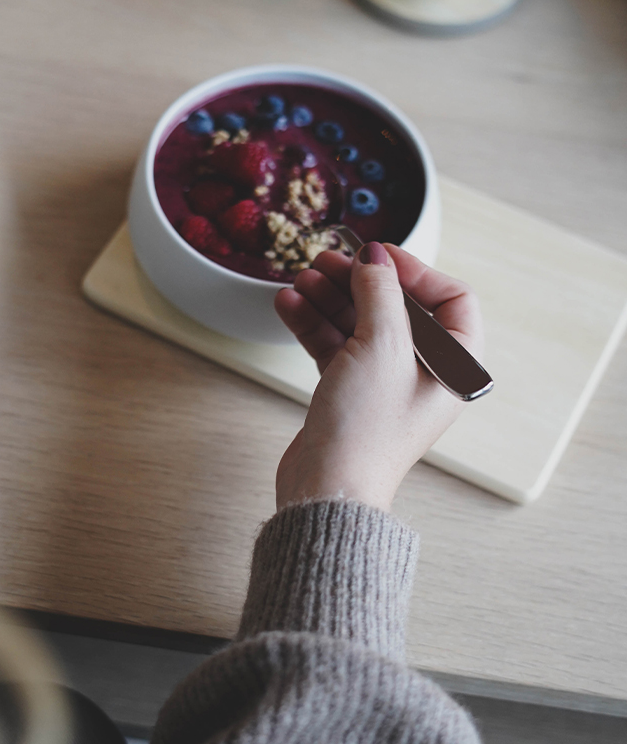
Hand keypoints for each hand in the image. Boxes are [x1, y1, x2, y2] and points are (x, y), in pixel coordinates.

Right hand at [273, 242, 483, 511]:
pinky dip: (314, 325)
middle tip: (328, 261)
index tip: (378, 255)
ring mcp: (385, 384)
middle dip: (360, 282)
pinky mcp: (350, 395)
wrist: (329, 487)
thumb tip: (376, 258)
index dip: (415, 271)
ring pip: (361, 325)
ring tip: (302, 279)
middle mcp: (425, 374)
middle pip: (397, 308)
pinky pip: (336, 348)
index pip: (451, 300)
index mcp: (454, 365)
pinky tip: (290, 306)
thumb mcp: (381, 344)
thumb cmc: (368, 430)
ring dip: (330, 299)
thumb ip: (380, 292)